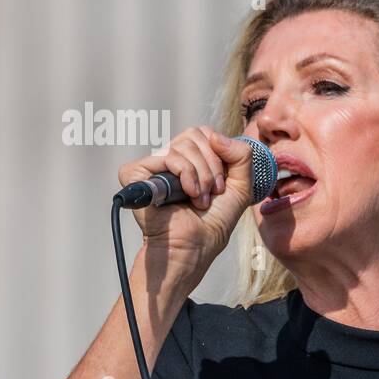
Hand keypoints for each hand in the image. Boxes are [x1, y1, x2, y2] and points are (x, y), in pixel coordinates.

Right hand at [116, 126, 254, 283]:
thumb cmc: (214, 222)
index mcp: (191, 159)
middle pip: (195, 134)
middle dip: (212, 166)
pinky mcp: (136, 173)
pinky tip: (185, 195)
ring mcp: (152, 166)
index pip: (205, 133)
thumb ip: (242, 156)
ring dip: (201, 176)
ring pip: (182, 145)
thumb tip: (215, 136)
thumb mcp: (241, 186)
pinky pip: (168, 156)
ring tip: (199, 199)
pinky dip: (185, 174)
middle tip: (212, 192)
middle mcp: (170, 159)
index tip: (222, 183)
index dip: (220, 154)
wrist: (195, 245)